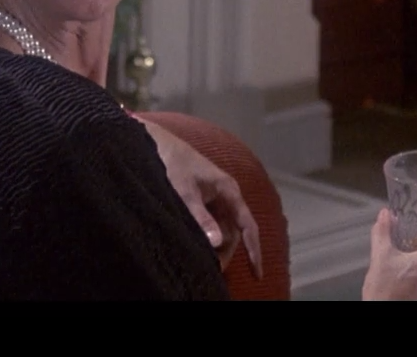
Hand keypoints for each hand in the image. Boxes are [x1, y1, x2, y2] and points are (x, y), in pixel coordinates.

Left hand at [139, 118, 262, 278]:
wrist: (159, 144)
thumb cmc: (174, 163)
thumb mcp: (184, 192)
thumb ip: (200, 217)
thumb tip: (217, 242)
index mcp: (229, 190)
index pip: (247, 225)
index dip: (254, 249)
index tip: (257, 273)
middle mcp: (227, 196)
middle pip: (234, 232)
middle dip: (226, 252)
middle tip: (213, 270)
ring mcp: (215, 198)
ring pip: (222, 229)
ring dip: (215, 245)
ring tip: (203, 261)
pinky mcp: (204, 201)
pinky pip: (211, 224)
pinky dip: (206, 237)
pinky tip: (196, 247)